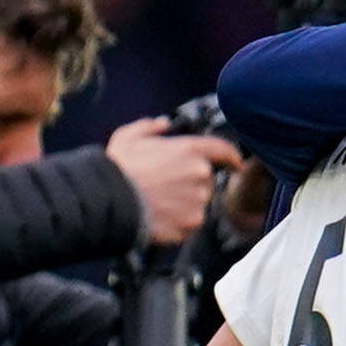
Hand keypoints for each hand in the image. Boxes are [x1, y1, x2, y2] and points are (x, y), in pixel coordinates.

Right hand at [104, 118, 246, 243]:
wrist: (110, 201)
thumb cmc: (118, 168)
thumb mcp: (128, 137)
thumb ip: (149, 127)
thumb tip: (162, 124)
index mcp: (189, 149)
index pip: (223, 150)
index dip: (232, 157)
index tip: (236, 164)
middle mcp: (200, 173)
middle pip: (205, 179)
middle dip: (189, 182)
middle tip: (164, 186)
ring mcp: (198, 199)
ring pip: (198, 202)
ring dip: (184, 202)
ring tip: (157, 201)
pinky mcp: (192, 222)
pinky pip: (191, 222)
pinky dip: (179, 221)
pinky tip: (159, 216)